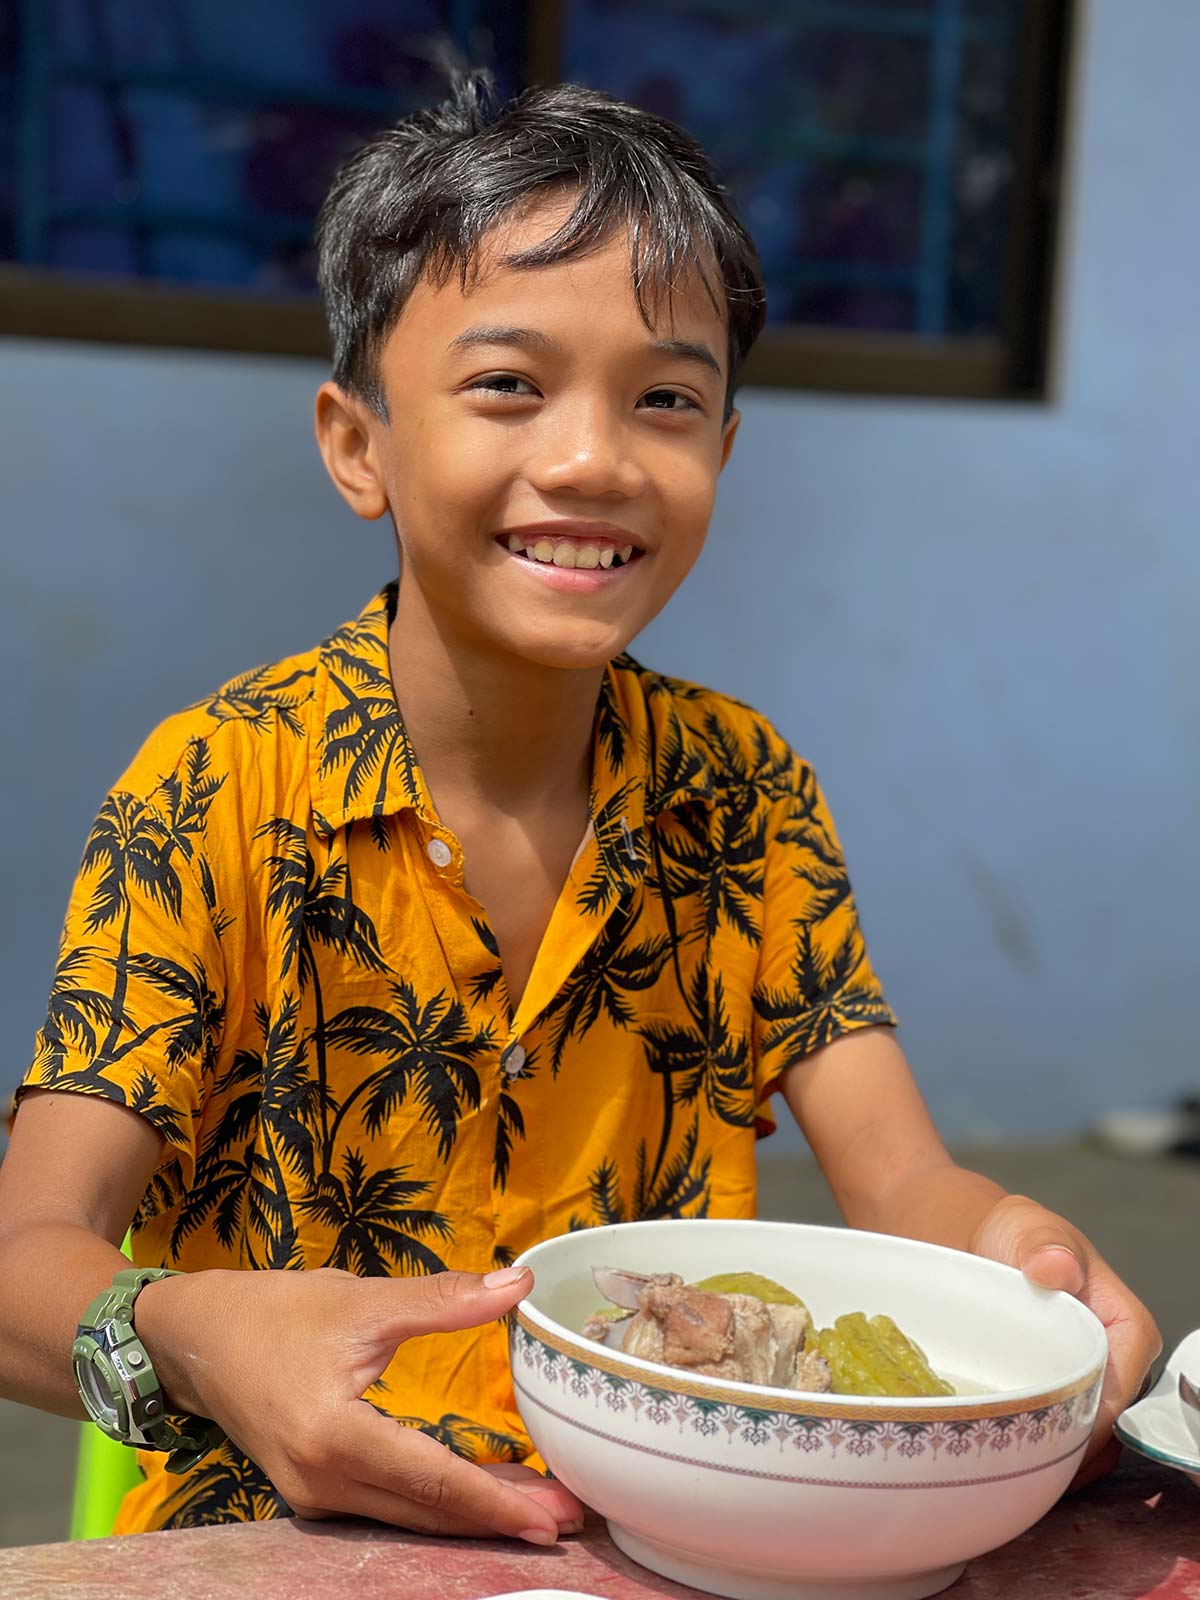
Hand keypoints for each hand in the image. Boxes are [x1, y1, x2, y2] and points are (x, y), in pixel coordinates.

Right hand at [135, 1263, 582, 1541]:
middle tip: (570, 1518)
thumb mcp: (361, 1299)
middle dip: (500, 1517)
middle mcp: (323, 1483)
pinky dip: (438, 1505)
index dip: (497, 1500)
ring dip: (473, 1516)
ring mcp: (315, 1496)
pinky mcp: (314, 1492)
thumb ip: (442, 1300)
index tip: (554, 1512)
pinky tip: (478, 1494)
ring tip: (539, 1511)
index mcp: (334, 1437)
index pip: (432, 1480)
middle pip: (426, 1512)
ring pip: (409, 1518)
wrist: (197, 1338)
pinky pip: (388, 1507)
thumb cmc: (277, 1312)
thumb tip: (518, 1284)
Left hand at [970, 1194, 1160, 1484]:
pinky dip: (1035, 1449)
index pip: (1124, 1377)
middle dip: (1073, 1444)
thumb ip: (1042, 1245)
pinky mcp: (1050, 1398)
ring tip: (1009, 1462)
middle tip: (1023, 1457)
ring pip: (1083, 1438)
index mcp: (1122, 1323)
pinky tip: (1002, 1458)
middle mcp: (1111, 1361)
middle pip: (1107, 1419)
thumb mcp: (1024, 1227)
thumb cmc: (1003, 1231)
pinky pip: (1054, 1435)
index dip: (1096, 1409)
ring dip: (1053, 1455)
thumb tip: (1057, 1268)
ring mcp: (1080, 1383)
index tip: (1053, 1426)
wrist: (962, 1239)